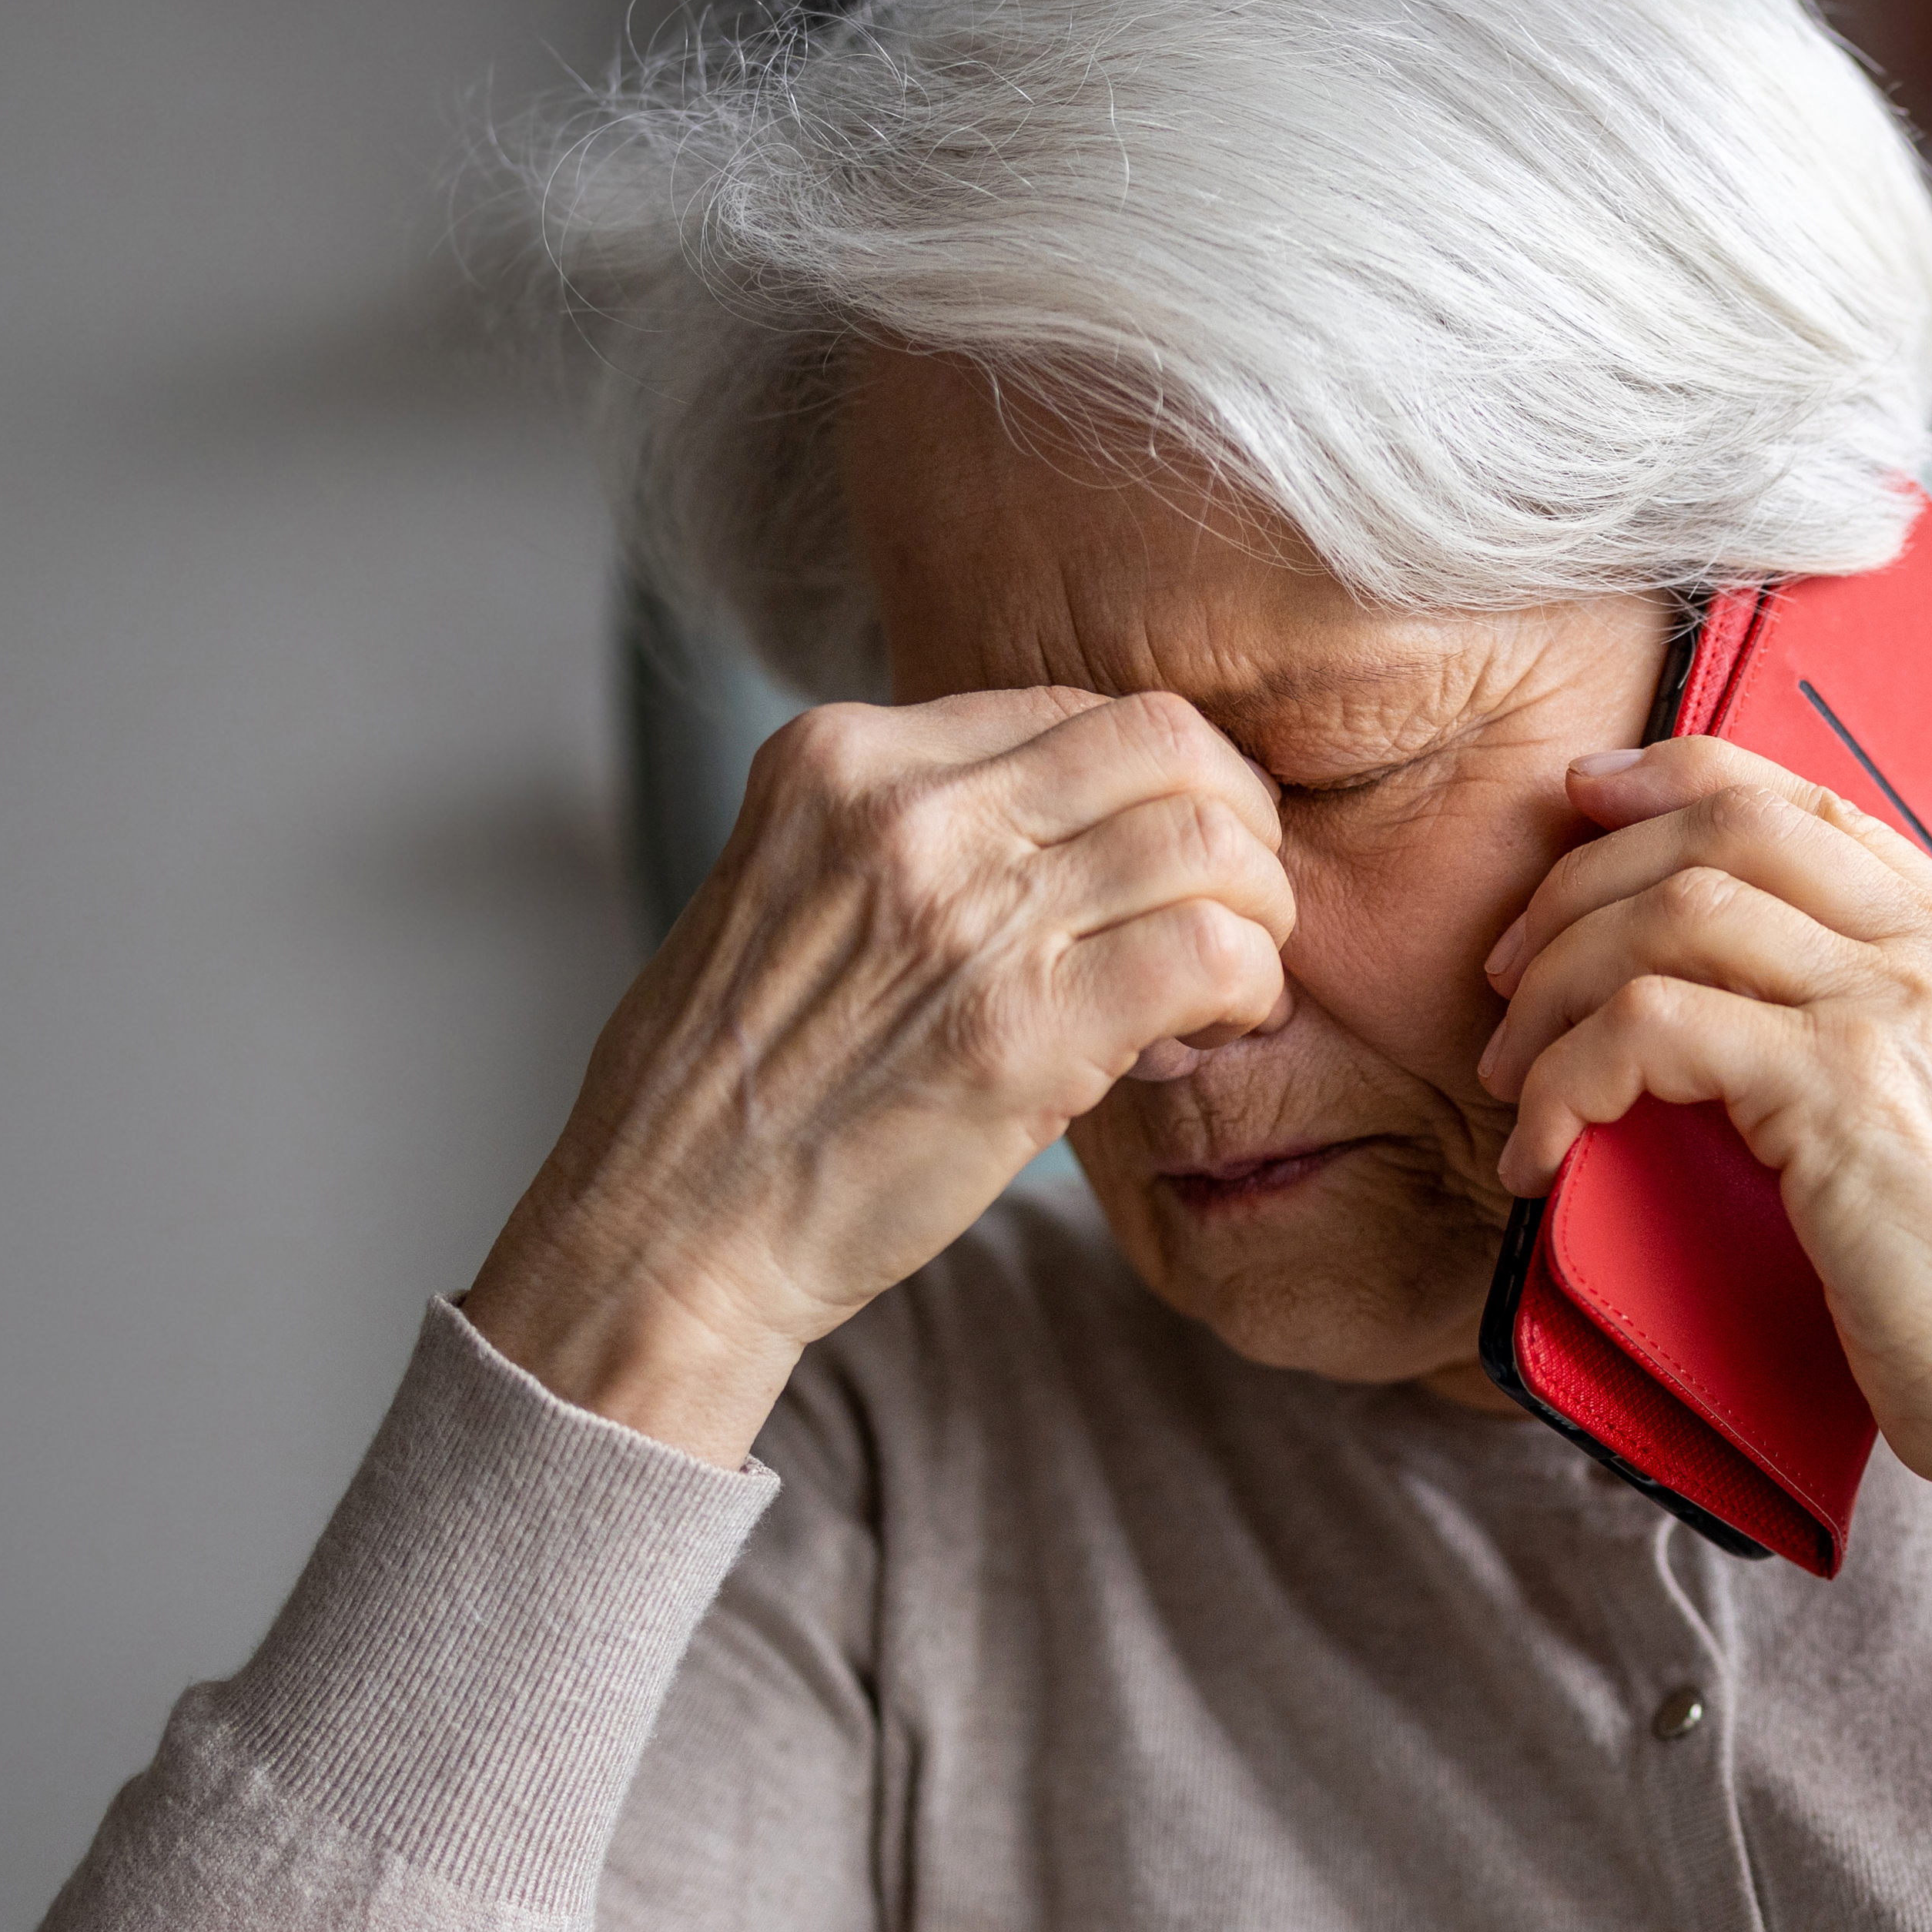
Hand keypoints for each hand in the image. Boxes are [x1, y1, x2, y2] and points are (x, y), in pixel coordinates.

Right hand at [468, 688, 1293, 1464]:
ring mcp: (964, 913)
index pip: (1075, 706)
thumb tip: (1105, 829)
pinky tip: (1214, 1033)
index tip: (1173, 856)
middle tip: (1241, 904)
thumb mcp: (795, 889)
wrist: (673, 1225)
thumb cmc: (746, 1080)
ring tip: (1235, 980)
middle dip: (1238, 820)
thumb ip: (926, 835)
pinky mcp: (1021, 1029)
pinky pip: (1211, 953)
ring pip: (1207, 840)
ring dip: (1258, 911)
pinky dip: (1248, 988)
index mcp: (841, 756)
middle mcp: (905, 809)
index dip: (1161, 780)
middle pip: (1164, 741)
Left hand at [1477, 740, 1931, 1611]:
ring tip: (1511, 1076)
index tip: (1584, 812)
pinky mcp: (1845, 1093)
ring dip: (1555, 987)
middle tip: (1511, 968)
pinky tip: (1544, 1149)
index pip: (1810, 803)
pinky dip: (1564, 1077)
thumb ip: (1892, 1033)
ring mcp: (1907, 1012)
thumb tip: (1736, 998)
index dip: (1674, 783)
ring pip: (1675, 913)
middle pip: (1729, 827)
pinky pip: (1649, 1024)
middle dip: (1584, 880)